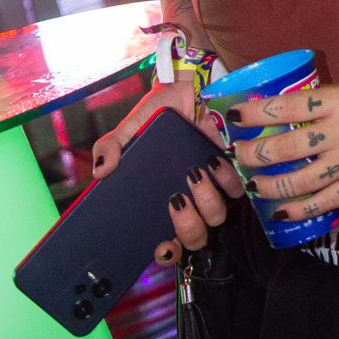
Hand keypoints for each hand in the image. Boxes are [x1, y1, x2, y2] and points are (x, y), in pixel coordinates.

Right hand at [91, 76, 244, 266]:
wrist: (188, 84)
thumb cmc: (159, 112)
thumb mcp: (130, 129)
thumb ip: (110, 147)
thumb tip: (102, 171)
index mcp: (162, 201)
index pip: (167, 244)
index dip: (166, 254)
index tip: (162, 246)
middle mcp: (189, 200)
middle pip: (194, 239)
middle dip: (187, 227)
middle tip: (176, 200)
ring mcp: (212, 188)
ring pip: (217, 217)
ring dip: (206, 200)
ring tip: (194, 172)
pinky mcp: (233, 171)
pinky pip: (236, 189)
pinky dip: (226, 178)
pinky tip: (214, 160)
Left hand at [230, 76, 338, 221]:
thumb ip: (324, 101)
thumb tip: (284, 109)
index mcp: (336, 100)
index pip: (285, 108)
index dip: (255, 113)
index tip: (234, 115)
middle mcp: (338, 132)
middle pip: (283, 148)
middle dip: (253, 153)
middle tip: (237, 153)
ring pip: (296, 180)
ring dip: (267, 184)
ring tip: (252, 183)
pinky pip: (321, 203)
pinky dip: (296, 210)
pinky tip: (277, 211)